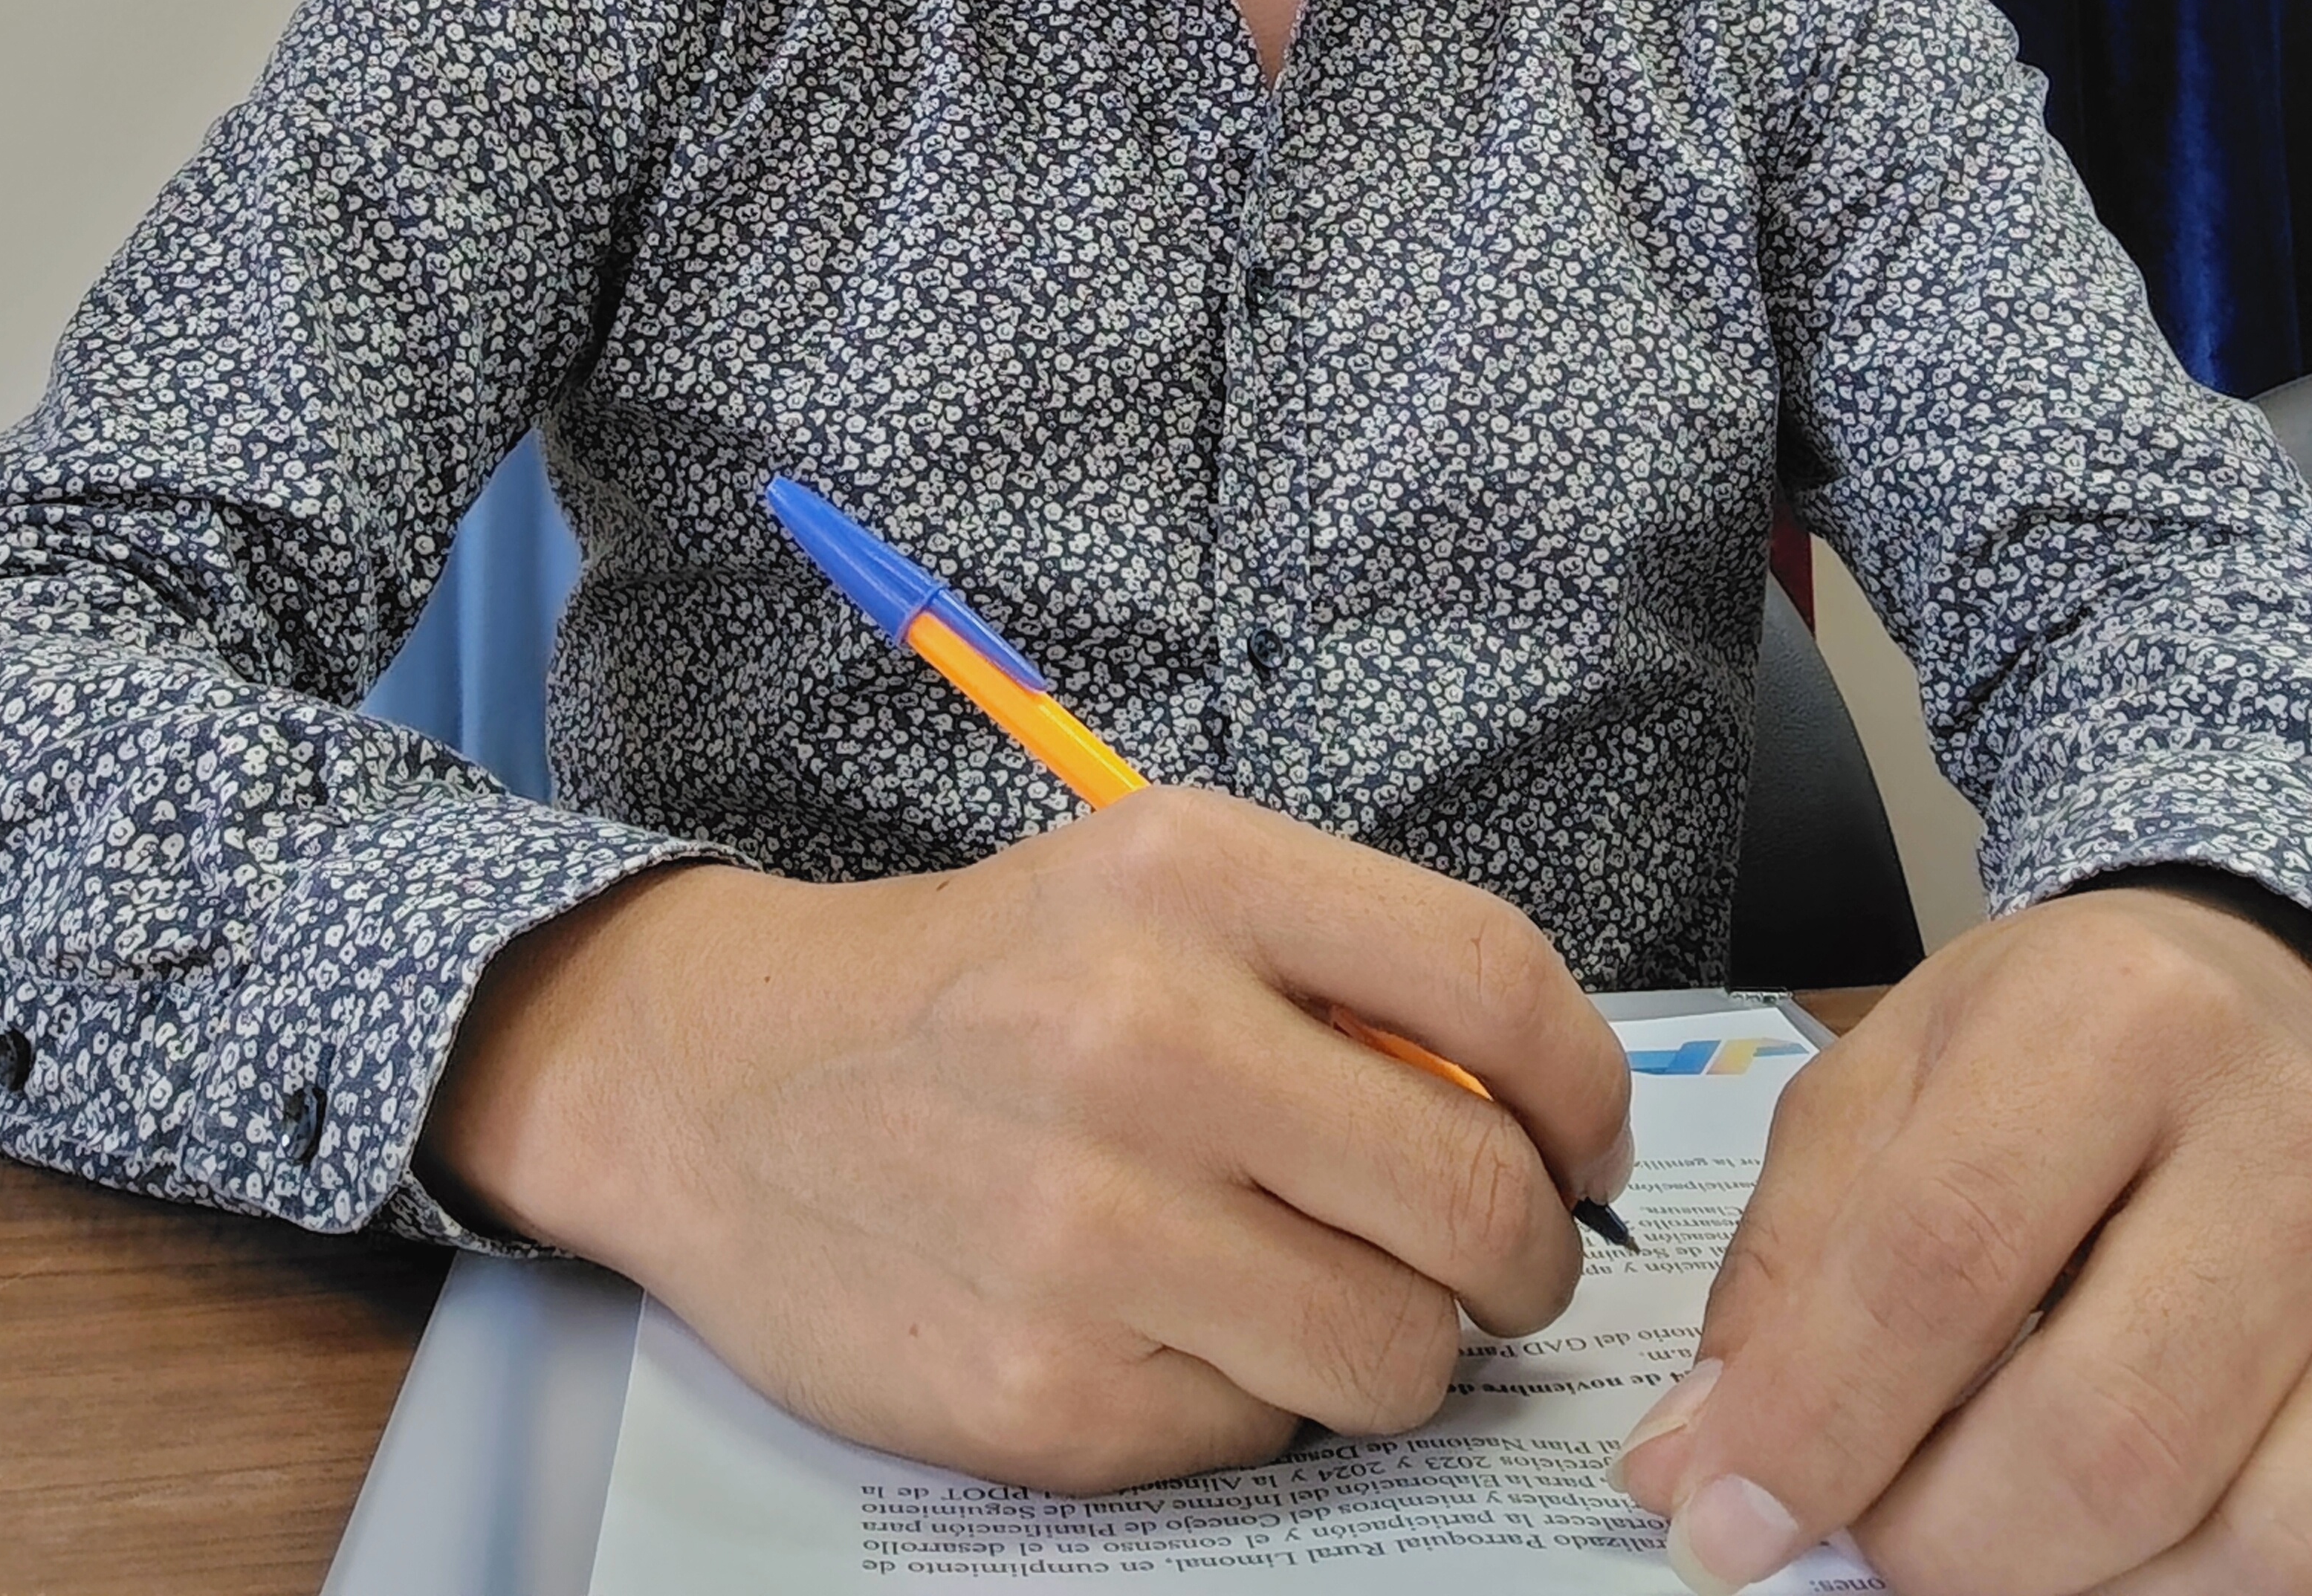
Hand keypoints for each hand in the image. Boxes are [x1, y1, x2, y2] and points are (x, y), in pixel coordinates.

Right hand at [423, 785, 1630, 1491]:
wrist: (724, 1083)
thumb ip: (1344, 970)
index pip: (1497, 984)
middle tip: (1493, 1260)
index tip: (1586, 1142)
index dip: (1587, 1089)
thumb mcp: (1153, 887)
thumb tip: (1540, 1119)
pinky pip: (1264, 1436)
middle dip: (1526, 1257)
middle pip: (1478, 1199)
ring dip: (1402, 1346)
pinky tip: (1173, 1326)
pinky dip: (1254, 1399)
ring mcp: (1090, 1226)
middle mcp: (1142, 1035)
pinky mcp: (1047, 1390)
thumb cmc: (978, 987)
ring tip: (1322, 1293)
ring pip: (1399, 1353)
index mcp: (1189, 874)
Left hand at [1612, 887, 2311, 1592]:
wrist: (2251, 991)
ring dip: (2062, 1579)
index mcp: (2109, 1020)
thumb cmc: (2061, 1036)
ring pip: (2233, 1531)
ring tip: (1968, 1532)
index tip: (1720, 1520)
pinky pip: (2304, 1553)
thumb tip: (1705, 1457)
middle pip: (2100, 1425)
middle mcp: (2272, 1139)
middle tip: (1854, 1544)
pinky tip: (2095, 1539)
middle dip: (1942, 1538)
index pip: (1944, 1256)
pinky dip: (2178, 1584)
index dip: (1820, 1419)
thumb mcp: (1893, 1076)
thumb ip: (1790, 1258)